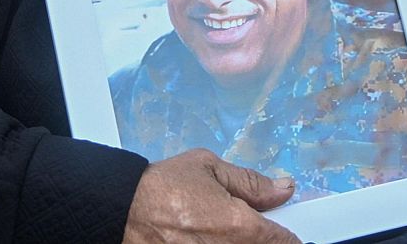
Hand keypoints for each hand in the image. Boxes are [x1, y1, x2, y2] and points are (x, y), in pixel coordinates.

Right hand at [122, 149, 299, 243]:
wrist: (119, 213)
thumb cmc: (159, 190)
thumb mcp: (209, 169)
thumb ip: (251, 182)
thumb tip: (283, 188)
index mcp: (242, 228)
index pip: (286, 242)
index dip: (286, 236)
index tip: (279, 232)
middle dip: (261, 240)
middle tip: (240, 228)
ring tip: (217, 233)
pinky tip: (206, 238)